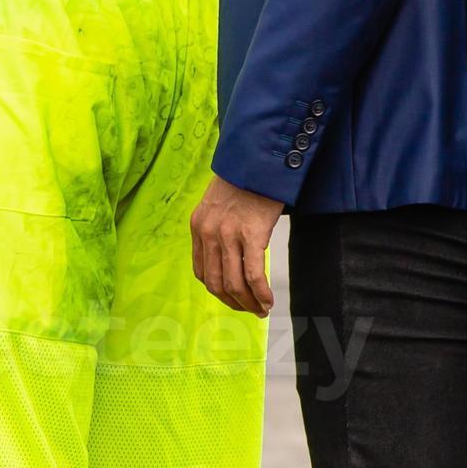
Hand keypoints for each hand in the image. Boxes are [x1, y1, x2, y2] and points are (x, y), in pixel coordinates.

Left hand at [189, 175, 283, 316]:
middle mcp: (209, 233)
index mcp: (198, 226)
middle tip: (249, 310)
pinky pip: (254, 275)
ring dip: (248, 303)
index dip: (218, 291)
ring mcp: (229, 235)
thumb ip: (216, 227)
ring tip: (261, 309)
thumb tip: (228, 255)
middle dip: (233, 302)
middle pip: (216, 283)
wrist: (260, 157)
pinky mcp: (252, 234)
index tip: (232, 299)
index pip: (201, 271)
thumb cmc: (245, 179)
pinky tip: (268, 300)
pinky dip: (261, 293)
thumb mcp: (218, 202)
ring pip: (234, 283)